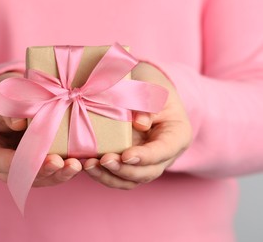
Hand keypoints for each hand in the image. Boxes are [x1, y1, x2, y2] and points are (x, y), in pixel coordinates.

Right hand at [0, 72, 81, 186]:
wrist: (5, 102)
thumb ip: (7, 109)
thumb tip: (21, 123)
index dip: (17, 163)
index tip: (37, 159)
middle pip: (20, 177)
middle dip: (43, 172)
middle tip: (60, 164)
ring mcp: (17, 169)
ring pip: (38, 179)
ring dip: (58, 175)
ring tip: (75, 166)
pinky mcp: (34, 166)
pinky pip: (48, 172)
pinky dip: (63, 169)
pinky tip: (79, 163)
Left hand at [83, 62, 191, 188]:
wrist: (141, 90)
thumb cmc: (149, 85)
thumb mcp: (152, 87)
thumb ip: (148, 104)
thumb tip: (140, 125)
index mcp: (177, 135)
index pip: (164, 151)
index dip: (146, 157)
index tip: (126, 156)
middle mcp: (164, 155)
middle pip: (148, 172)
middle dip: (124, 170)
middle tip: (104, 161)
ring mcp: (146, 163)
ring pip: (131, 180)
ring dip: (109, 177)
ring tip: (90, 166)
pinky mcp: (128, 165)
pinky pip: (117, 176)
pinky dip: (102, 174)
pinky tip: (87, 166)